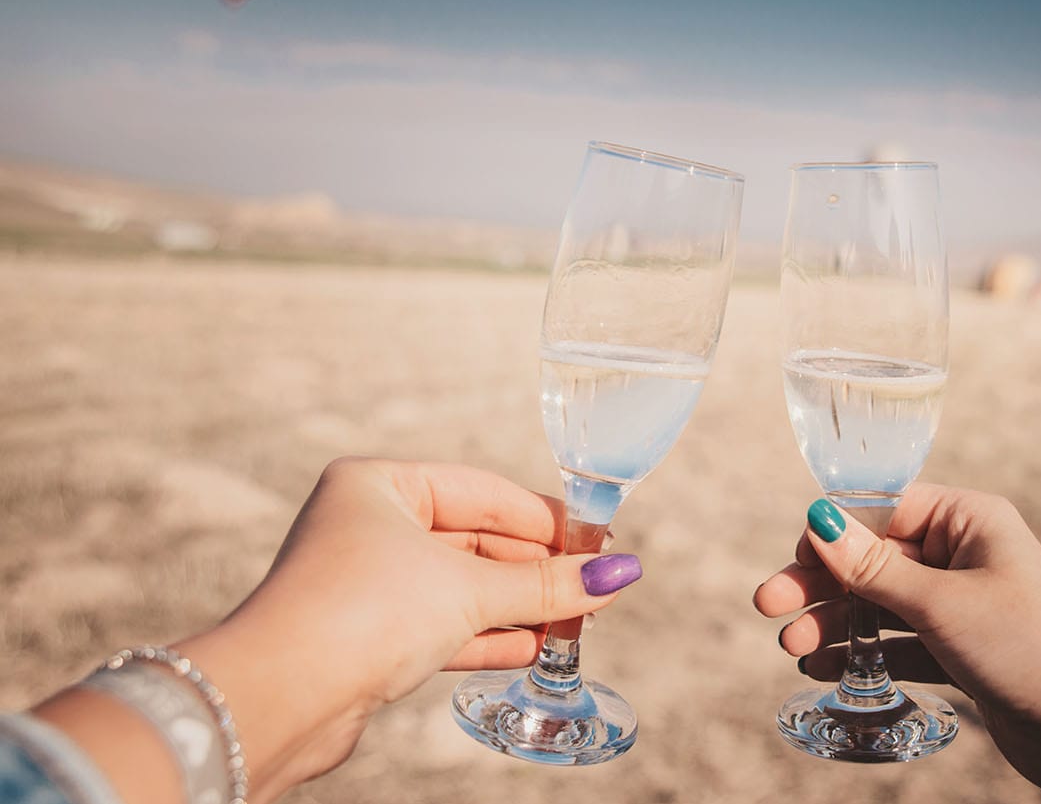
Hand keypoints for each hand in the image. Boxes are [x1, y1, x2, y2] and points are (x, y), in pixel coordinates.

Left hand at [41, 457, 641, 803]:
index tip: (597, 541)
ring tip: (576, 621)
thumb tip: (618, 575)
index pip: (483, 492)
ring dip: (517, 607)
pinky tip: (533, 647)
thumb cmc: (362, 613)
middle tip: (595, 587)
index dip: (545, 519)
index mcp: (378, 484)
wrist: (279, 698)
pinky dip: (487, 635)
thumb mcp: (469, 590)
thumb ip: (546, 584)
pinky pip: (441, 626)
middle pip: (476, 541)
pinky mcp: (367, 638)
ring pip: (460, 588)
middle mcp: (367, 526)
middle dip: (535, 571)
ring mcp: (366, 584)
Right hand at [754, 484, 1040, 797]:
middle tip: (767, 606)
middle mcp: (964, 555)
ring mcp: (962, 604)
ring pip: (881, 602)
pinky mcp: (962, 649)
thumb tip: (818, 520)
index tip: (792, 558)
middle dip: (821, 582)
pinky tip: (827, 666)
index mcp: (970, 520)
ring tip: (793, 648)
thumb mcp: (943, 605)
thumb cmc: (1031, 647)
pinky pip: (899, 642)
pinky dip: (864, 652)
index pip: (884, 507)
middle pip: (874, 557)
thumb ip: (875, 568)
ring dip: (836, 622)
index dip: (833, 530)